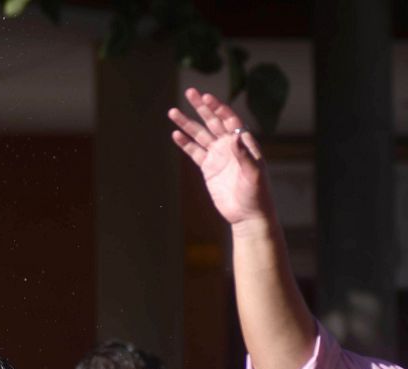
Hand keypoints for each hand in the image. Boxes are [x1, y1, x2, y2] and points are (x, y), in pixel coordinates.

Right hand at [168, 88, 276, 227]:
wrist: (247, 214)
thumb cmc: (257, 194)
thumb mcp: (254, 174)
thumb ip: (245, 155)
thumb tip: (235, 135)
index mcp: (243, 143)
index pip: (229, 119)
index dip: (218, 108)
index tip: (206, 98)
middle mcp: (229, 145)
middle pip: (213, 121)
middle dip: (201, 107)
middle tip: (189, 92)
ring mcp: (217, 156)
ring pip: (199, 135)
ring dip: (187, 123)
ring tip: (173, 112)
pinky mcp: (208, 168)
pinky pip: (194, 152)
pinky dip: (185, 143)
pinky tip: (175, 134)